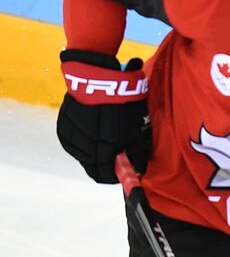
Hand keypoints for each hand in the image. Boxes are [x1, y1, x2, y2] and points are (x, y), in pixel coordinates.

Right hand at [56, 50, 149, 184]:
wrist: (98, 80)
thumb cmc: (124, 105)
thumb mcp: (139, 130)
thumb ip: (138, 153)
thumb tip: (138, 170)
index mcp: (101, 154)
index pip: (105, 176)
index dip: (114, 176)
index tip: (122, 172)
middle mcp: (82, 150)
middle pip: (92, 167)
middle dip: (104, 164)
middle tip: (116, 156)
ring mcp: (70, 138)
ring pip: (82, 154)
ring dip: (92, 151)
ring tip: (104, 136)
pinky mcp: (62, 128)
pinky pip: (73, 141)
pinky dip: (82, 140)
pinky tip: (92, 129)